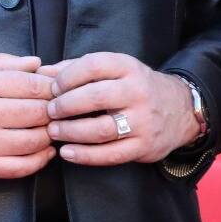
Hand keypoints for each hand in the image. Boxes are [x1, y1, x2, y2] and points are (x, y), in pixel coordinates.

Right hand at [0, 54, 55, 180]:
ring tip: (48, 128)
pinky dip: (40, 160)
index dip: (53, 87)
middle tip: (57, 110)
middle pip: (39, 112)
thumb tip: (38, 63)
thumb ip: (2, 62)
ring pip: (36, 140)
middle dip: (54, 111)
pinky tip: (43, 150)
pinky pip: (23, 167)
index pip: (34, 85)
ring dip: (49, 135)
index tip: (56, 90)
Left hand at [42, 53, 200, 165]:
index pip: (93, 66)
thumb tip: (40, 73)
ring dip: (71, 132)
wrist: (180, 109)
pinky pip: (111, 154)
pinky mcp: (144, 146)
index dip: (66, 77)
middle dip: (65, 106)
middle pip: (95, 97)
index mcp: (128, 67)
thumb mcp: (114, 70)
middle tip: (49, 112)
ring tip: (53, 132)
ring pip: (101, 129)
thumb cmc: (134, 87)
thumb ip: (76, 69)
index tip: (52, 88)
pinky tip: (67, 152)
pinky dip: (85, 155)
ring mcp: (143, 121)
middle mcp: (138, 92)